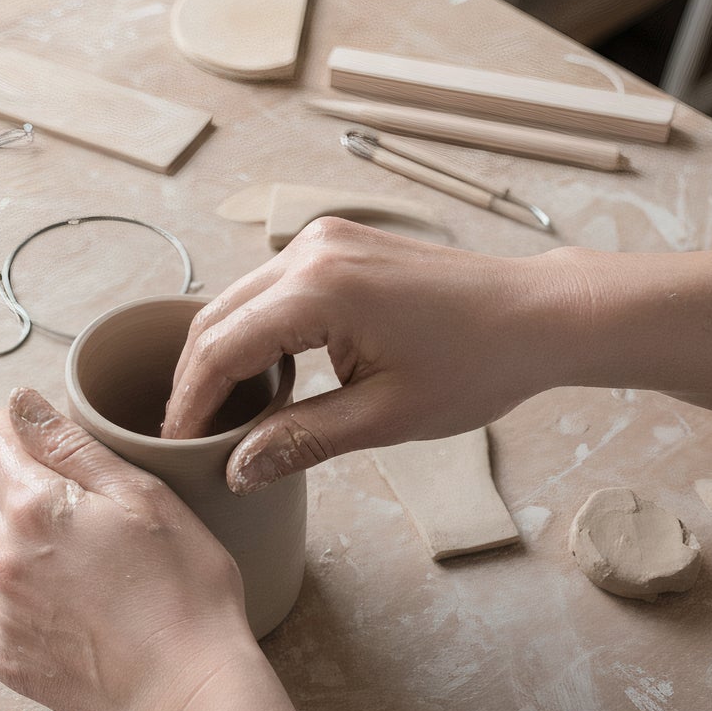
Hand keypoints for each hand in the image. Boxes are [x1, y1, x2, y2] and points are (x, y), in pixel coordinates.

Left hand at [0, 387, 265, 710]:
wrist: (190, 691)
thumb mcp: (144, 497)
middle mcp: (4, 553)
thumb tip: (20, 404)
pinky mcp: (4, 656)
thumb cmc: (185, 590)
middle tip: (55, 472)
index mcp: (37, 506)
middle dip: (13, 470)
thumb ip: (73, 447)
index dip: (19, 423)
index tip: (32, 417)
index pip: (5, 442)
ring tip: (20, 513)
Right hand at [162, 219, 576, 490]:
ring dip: (218, 353)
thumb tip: (236, 471)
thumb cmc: (477, 365)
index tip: (174, 448)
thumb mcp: (385, 418)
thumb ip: (300, 440)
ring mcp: (323, 239)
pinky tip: (254, 374)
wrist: (536, 315)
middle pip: (215, 318)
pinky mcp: (336, 243)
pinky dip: (250, 329)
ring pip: (236, 299)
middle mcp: (310, 250)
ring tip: (214, 414)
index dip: (190, 404)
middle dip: (193, 380)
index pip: (220, 349)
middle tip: (186, 438)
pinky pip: (268, 287)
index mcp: (319, 289)